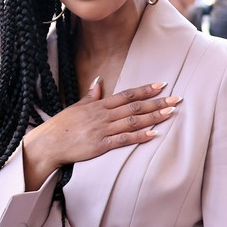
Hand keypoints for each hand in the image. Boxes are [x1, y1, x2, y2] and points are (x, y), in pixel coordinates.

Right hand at [22, 78, 178, 182]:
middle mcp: (103, 115)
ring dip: (153, 117)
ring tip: (170, 113)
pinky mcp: (100, 145)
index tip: (162, 85)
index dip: (145, 90)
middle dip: (157, 102)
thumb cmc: (62, 125)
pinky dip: (139, 136)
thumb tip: (98, 81)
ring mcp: (102, 130)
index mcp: (99, 105)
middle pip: (134, 107)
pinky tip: (153, 134)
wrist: (49, 142)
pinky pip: (123, 140)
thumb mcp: (77, 106)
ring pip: (132, 121)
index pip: (126, 95)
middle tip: (176, 98)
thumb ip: (91, 95)